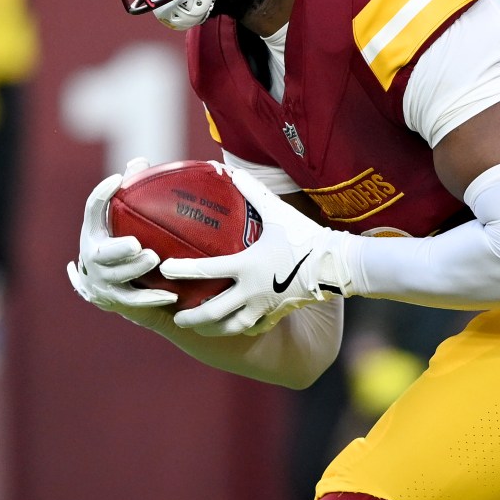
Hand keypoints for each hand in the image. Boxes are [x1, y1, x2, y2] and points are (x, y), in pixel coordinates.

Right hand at [66, 158, 180, 324]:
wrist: (106, 289)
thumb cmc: (119, 244)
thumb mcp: (118, 222)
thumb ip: (130, 194)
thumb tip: (141, 161)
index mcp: (94, 233)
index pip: (92, 210)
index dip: (102, 194)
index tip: (117, 179)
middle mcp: (93, 257)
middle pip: (103, 253)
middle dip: (118, 248)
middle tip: (136, 243)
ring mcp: (103, 280)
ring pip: (118, 276)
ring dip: (135, 268)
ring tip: (153, 259)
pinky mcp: (117, 300)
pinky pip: (135, 300)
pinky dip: (152, 297)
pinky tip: (172, 295)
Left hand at [163, 165, 355, 337]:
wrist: (337, 264)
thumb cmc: (305, 236)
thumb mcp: (278, 211)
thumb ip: (252, 191)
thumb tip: (231, 169)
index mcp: (246, 265)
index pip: (206, 270)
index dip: (181, 270)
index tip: (163, 270)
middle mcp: (251, 290)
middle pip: (213, 311)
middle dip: (191, 317)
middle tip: (176, 317)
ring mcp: (264, 306)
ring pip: (231, 326)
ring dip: (212, 329)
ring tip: (200, 328)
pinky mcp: (278, 313)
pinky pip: (255, 327)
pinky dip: (241, 329)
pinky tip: (233, 328)